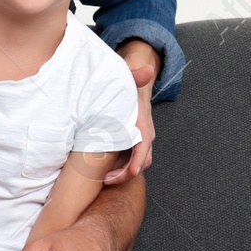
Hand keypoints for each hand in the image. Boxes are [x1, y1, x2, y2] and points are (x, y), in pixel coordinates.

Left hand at [109, 40, 159, 184]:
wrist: (134, 89)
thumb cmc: (129, 87)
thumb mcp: (130, 80)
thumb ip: (136, 76)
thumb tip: (148, 70)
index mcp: (143, 123)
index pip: (145, 146)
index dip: (138, 160)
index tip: (132, 172)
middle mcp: (144, 135)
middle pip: (141, 161)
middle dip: (125, 173)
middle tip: (107, 180)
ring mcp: (138, 141)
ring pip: (134, 163)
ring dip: (120, 173)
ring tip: (102, 179)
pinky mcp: (130, 144)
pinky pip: (126, 160)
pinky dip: (116, 167)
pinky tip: (101, 170)